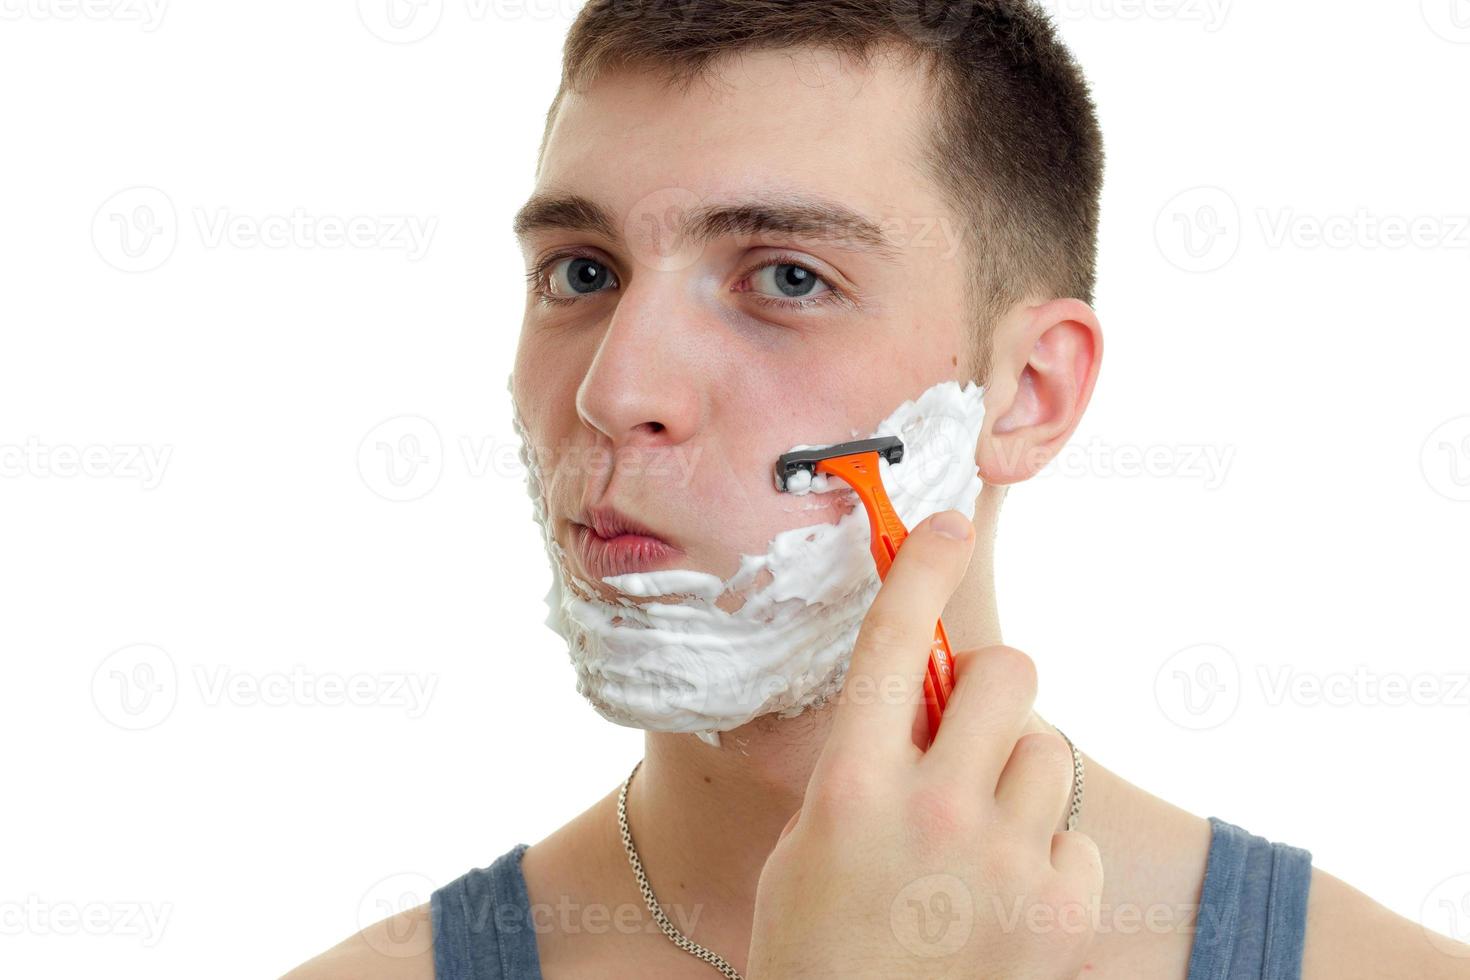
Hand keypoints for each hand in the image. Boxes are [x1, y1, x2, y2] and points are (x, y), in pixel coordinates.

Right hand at [746, 509, 1102, 978]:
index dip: (921, 566)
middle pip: (1006, 673)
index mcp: (850, 787)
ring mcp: (1004, 864)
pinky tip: (1005, 901)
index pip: (890, 641)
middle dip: (988, 685)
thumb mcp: (812, 842)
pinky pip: (1073, 837)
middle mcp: (932, 812)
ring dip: (1015, 776)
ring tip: (979, 839)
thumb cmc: (818, 946)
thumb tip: (916, 695)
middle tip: (966, 724)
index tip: (946, 524)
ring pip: (1047, 751)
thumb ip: (864, 763)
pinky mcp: (1061, 912)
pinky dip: (1045, 857)